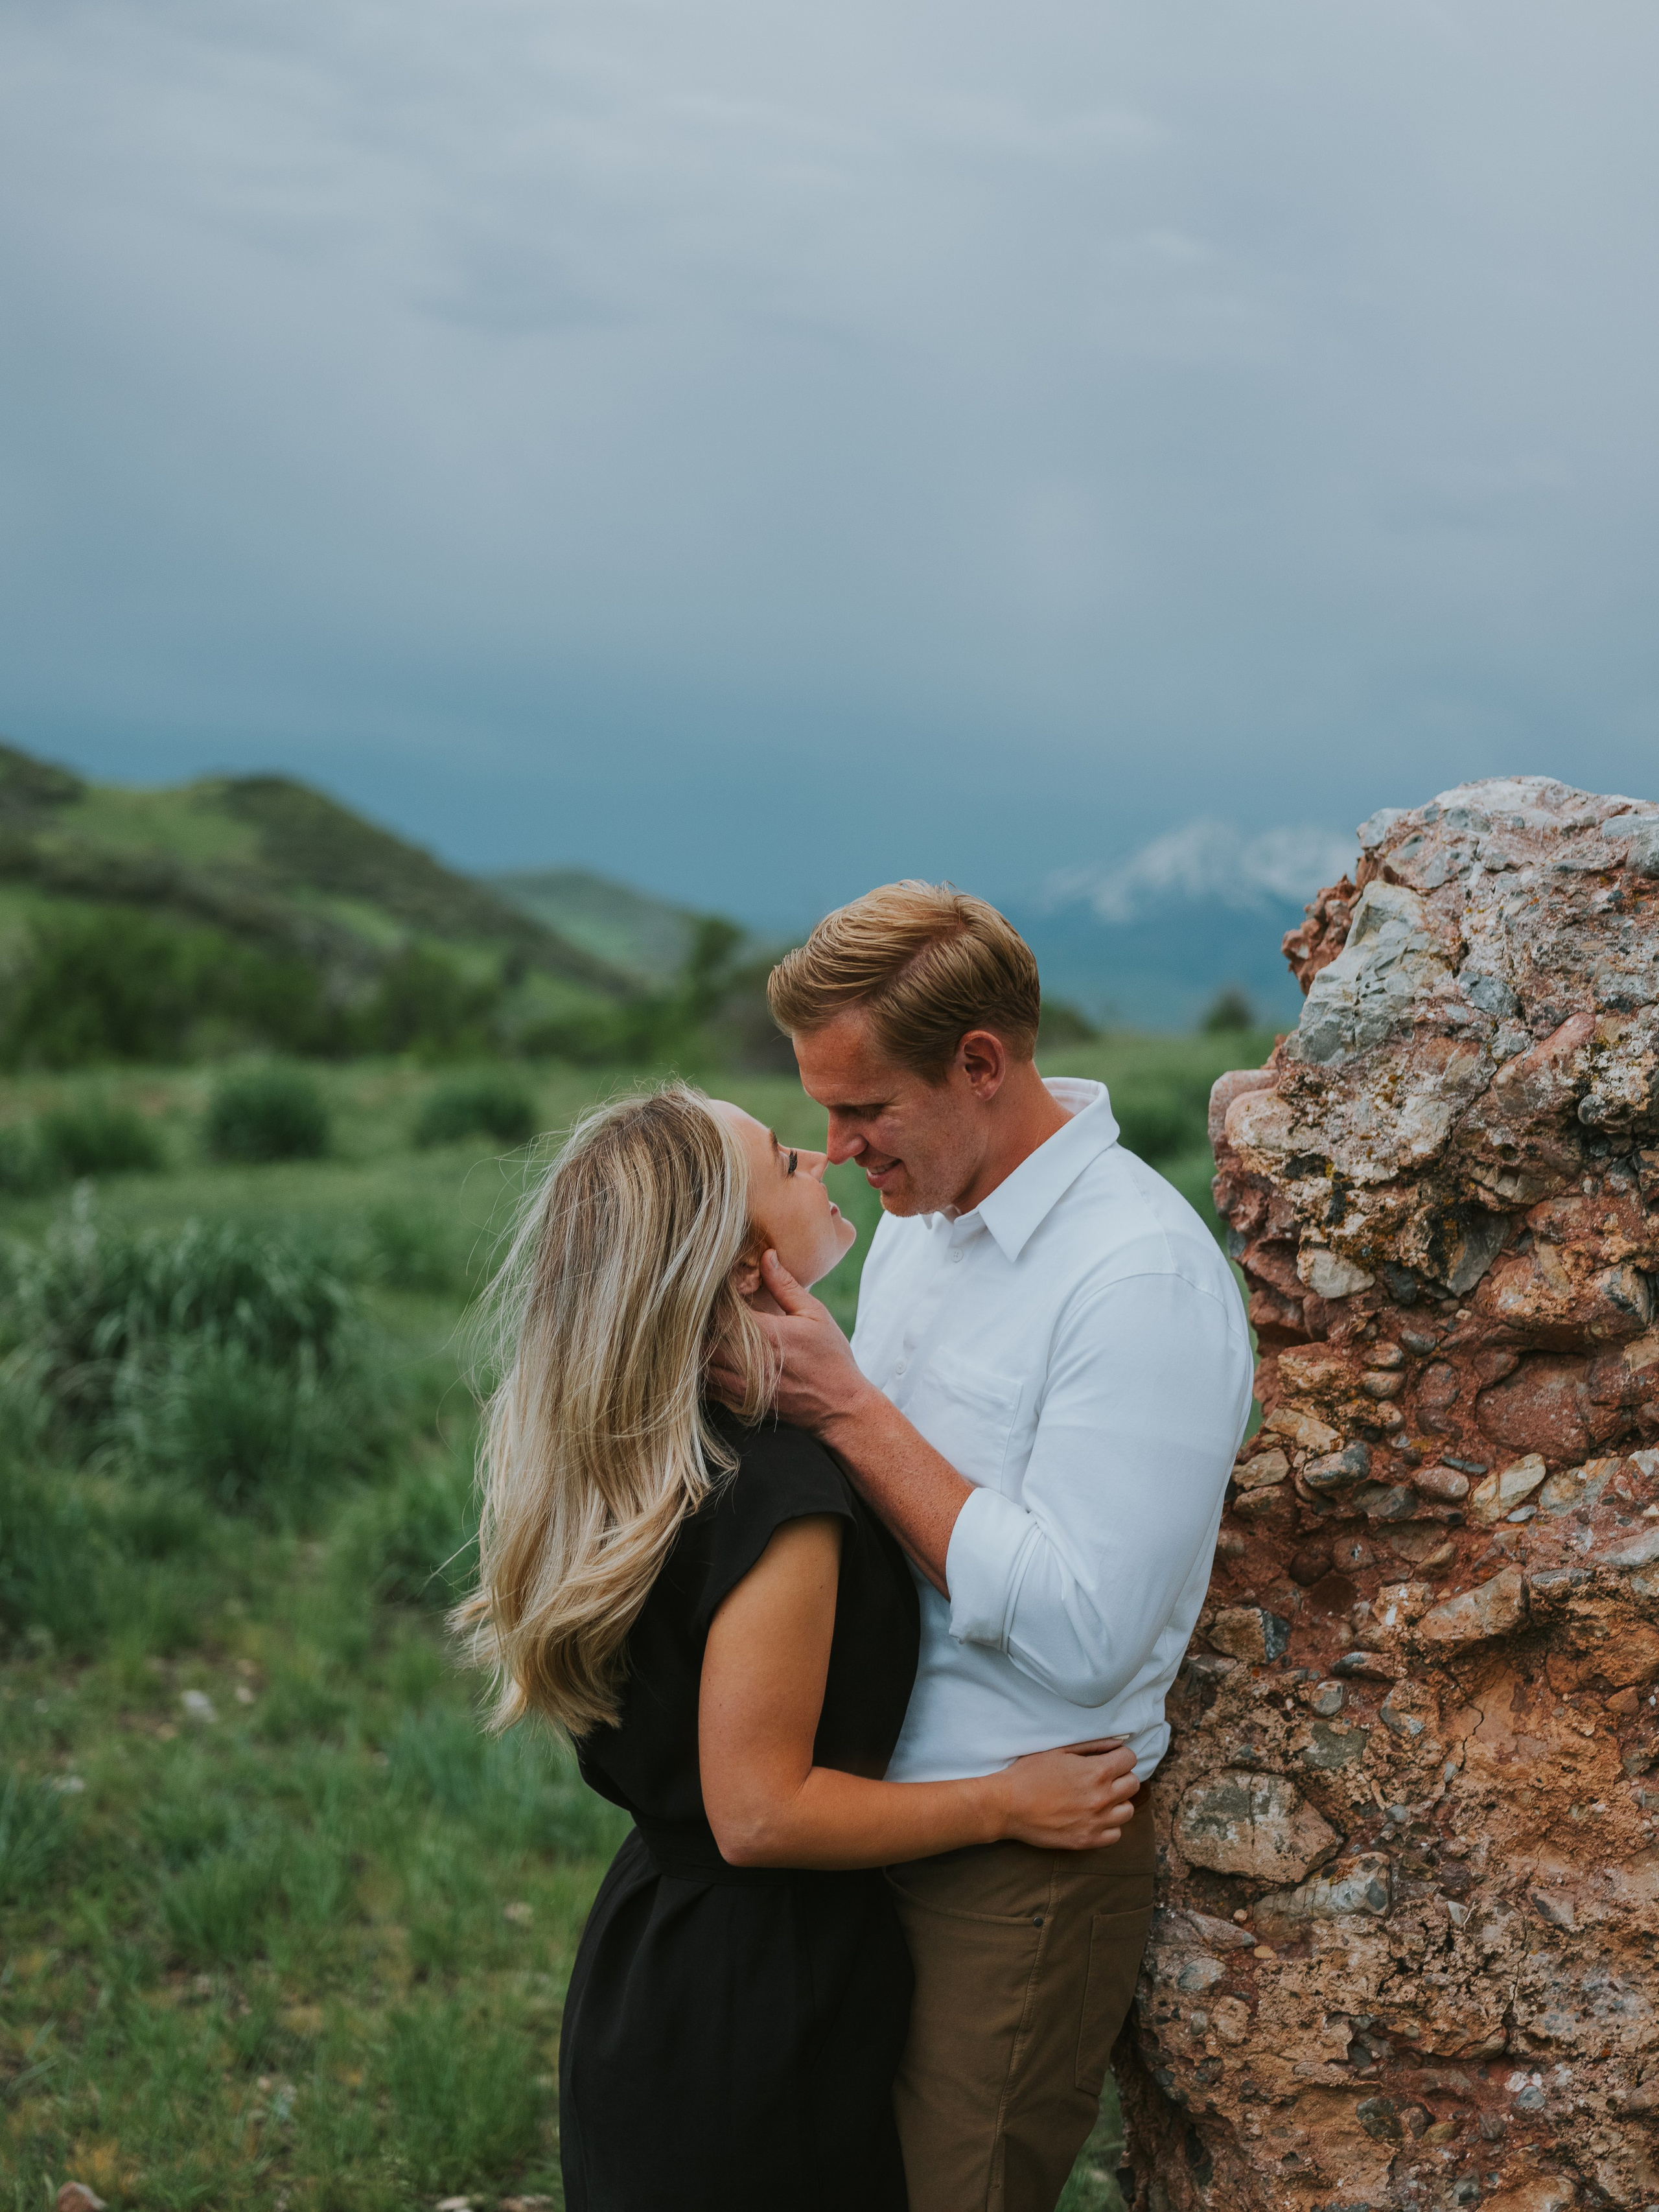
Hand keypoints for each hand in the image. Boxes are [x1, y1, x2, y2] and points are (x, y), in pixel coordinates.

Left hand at [710, 1251, 876, 1434]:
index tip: (707, 1287)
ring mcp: (743, 1386)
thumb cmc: (831, 1357)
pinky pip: (707, 1389)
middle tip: (692, 1308)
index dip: (709, 1299)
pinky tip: (705, 1358)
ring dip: (694, 1348)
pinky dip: (700, 1373)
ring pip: (700, 1365)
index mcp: (766, 1335)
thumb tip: (766, 1256)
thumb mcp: (815, 1315)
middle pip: (702, 1339)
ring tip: (695, 1331)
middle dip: (695, 1323)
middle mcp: (749, 1363)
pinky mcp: (741, 1402)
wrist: (840, 1407)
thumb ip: (786, 1286)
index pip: (720, 1312)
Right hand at [994, 1738, 1139, 1850]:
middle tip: (1103, 1778)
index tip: (1110, 1760)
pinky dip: (1108, 1826)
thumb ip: (1093, 1746)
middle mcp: (1102, 1797)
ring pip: (1127, 1811)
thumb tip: (1118, 1743)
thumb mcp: (1060, 1750)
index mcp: (1096, 1771)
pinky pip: (1116, 1834)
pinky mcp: (1088, 1841)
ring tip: (1099, 1799)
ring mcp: (1097, 1822)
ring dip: (1117, 1802)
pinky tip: (1093, 1818)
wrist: (1007, 1805)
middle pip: (1133, 1784)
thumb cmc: (1030, 1773)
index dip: (1120, 1757)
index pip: (1130, 1759)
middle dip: (1121, 1777)